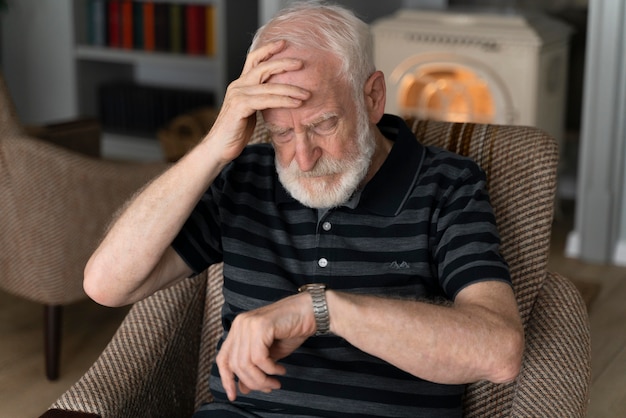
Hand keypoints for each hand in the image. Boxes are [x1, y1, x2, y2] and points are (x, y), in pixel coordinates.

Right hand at [205, 40, 310, 164]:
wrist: (219, 148)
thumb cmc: (236, 132)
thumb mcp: (251, 112)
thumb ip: (261, 100)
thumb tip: (279, 96)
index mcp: (240, 85)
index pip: (254, 60)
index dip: (268, 50)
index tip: (284, 43)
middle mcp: (238, 86)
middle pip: (262, 67)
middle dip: (283, 63)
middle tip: (301, 63)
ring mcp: (238, 95)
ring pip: (268, 86)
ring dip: (290, 89)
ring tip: (306, 94)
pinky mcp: (240, 107)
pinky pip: (266, 100)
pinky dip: (283, 101)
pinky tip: (296, 104)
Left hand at [215, 292, 315, 400]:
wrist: (310, 311)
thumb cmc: (292, 329)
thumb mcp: (269, 354)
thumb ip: (254, 368)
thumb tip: (242, 388)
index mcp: (238, 329)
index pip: (223, 358)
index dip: (226, 379)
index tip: (233, 395)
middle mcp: (239, 324)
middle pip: (235, 364)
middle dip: (252, 382)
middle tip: (268, 387)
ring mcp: (248, 323)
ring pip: (246, 363)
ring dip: (262, 379)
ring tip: (275, 382)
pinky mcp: (260, 325)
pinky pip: (259, 358)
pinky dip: (270, 369)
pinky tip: (281, 370)